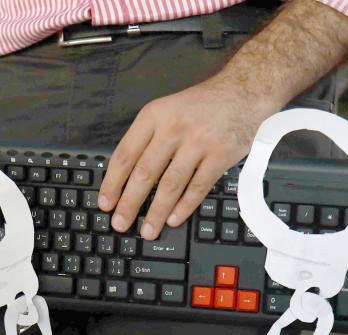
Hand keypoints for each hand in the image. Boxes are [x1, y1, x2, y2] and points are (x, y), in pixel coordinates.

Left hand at [99, 74, 278, 239]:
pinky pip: (198, 187)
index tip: (105, 203)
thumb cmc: (200, 106)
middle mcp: (173, 128)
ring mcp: (198, 142)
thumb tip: (125, 177)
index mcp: (153, 116)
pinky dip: (184, 207)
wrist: (242, 91)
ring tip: (147, 230)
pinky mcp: (220, 155)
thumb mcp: (166, 110)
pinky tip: (173, 219)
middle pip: (144, 173)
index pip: (125, 154)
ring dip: (156, 212)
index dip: (113, 183)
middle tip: (120, 223)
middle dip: (129, 203)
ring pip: (170, 185)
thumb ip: (147, 138)